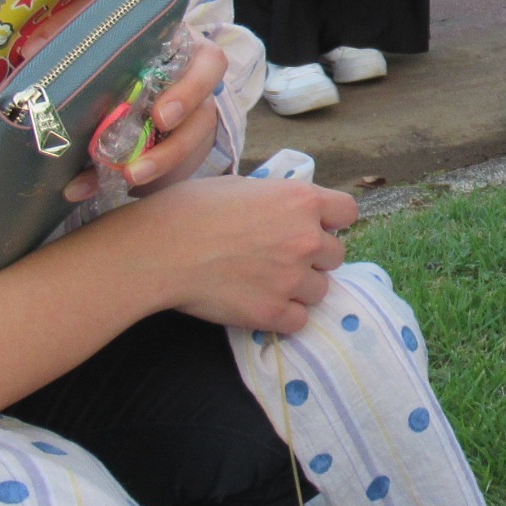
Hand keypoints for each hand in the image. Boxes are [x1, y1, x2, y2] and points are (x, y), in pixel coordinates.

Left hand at [63, 40, 230, 204]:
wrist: (115, 65)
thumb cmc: (113, 42)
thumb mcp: (94, 29)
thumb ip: (69, 32)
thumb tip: (32, 50)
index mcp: (184, 49)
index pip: (209, 65)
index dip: (190, 91)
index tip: (160, 117)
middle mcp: (196, 86)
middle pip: (202, 118)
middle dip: (171, 148)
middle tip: (134, 168)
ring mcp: (192, 119)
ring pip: (192, 149)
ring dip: (158, 171)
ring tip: (123, 183)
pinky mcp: (182, 146)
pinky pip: (176, 170)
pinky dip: (149, 183)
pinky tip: (120, 191)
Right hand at [80, 174, 357, 333]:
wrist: (158, 250)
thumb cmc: (189, 208)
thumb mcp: (242, 186)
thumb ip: (277, 201)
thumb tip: (288, 211)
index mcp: (301, 200)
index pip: (348, 212)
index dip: (331, 221)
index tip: (315, 227)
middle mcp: (306, 239)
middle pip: (336, 255)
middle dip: (313, 257)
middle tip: (280, 257)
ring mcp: (292, 278)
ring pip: (320, 289)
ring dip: (299, 287)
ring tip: (264, 281)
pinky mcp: (273, 312)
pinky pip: (299, 319)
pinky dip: (284, 315)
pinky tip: (259, 302)